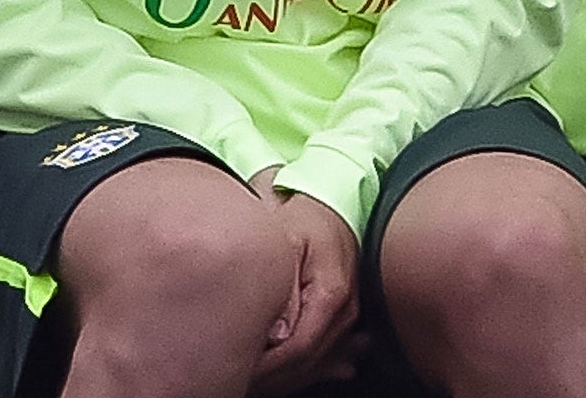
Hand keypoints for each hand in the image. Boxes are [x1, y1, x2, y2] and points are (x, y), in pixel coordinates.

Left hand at [247, 170, 360, 392]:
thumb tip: (276, 335)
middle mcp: (347, 309)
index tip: (237, 371)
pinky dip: (307, 370)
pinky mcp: (345, 316)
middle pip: (308, 362)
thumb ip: (283, 288)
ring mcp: (349, 315)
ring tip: (253, 380)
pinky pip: (328, 355)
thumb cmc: (306, 219)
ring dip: (286, 377)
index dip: (266, 367)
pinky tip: (290, 380)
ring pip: (317, 362)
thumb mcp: (287, 241)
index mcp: (332, 293)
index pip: (298, 349)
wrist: (332, 204)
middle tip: (236, 379)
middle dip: (272, 377)